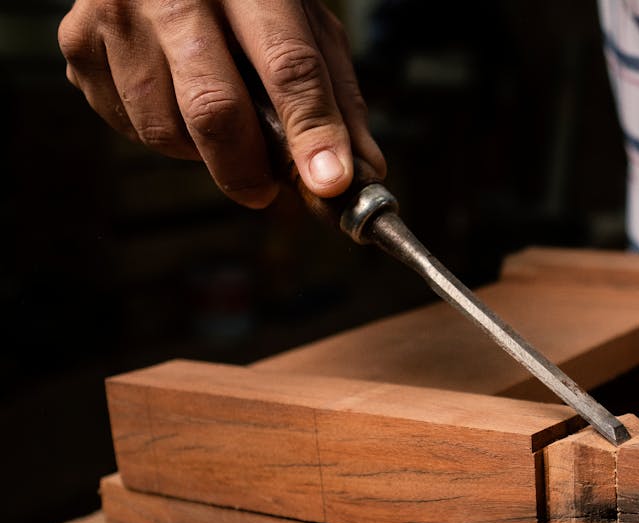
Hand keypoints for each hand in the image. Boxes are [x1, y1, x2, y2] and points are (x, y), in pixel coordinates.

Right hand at [58, 0, 385, 206]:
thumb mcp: (303, 23)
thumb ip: (334, 98)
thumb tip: (363, 172)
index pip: (287, 65)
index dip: (311, 132)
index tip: (330, 185)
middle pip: (214, 109)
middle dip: (250, 170)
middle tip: (269, 191)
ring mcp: (115, 16)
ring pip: (166, 130)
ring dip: (205, 153)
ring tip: (222, 120)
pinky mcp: (77, 45)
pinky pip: (129, 126)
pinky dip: (164, 133)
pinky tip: (175, 95)